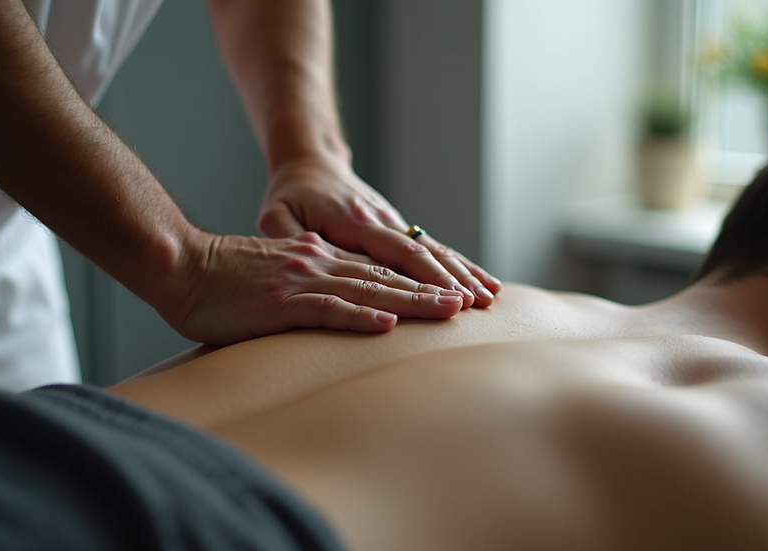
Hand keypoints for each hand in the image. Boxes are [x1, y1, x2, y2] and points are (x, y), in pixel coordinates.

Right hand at [159, 230, 465, 344]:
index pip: (378, 272)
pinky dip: (359, 316)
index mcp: (319, 259)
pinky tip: (386, 323)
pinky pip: (327, 308)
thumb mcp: (275, 278)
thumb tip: (334, 305)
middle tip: (468, 302)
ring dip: (411, 301)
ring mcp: (301, 280)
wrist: (181, 266)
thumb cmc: (223, 280)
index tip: (451, 295)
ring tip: (447, 309)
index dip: (418, 282)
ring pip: (368, 290)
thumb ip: (307, 287)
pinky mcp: (280, 302)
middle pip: (384, 278)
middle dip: (429, 291)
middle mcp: (318, 264)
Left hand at [258, 158, 501, 307]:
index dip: (423, 274)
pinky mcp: (400, 228)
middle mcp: (383, 219)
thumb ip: (285, 238)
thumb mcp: (275, 214)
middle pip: (424, 250)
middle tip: (478, 303)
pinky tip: (483, 282)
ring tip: (492, 297)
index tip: (446, 294)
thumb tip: (297, 260)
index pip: (394, 250)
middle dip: (453, 277)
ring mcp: (395, 222)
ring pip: (436, 248)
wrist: (312, 162)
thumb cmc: (291, 194)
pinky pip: (434, 247)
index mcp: (354, 220)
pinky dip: (460, 265)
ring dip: (465, 272)